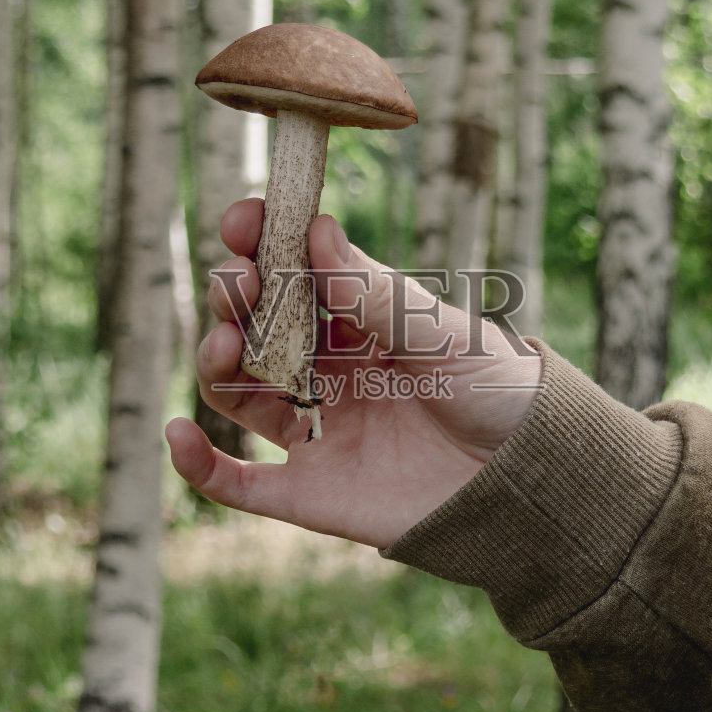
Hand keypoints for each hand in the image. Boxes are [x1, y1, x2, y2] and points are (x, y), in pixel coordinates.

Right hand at [166, 198, 542, 548]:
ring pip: (234, 391)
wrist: (532, 483)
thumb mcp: (443, 333)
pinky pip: (236, 482)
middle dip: (234, 297)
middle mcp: (325, 370)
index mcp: (356, 319)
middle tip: (240, 286)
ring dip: (214, 362)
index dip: (260, 242)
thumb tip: (316, 228)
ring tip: (224, 346)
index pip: (290, 271)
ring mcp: (311, 430)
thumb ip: (374, 293)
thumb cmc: (499, 392)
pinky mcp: (307, 492)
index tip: (243, 219)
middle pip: (252, 326)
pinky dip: (198, 463)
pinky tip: (179, 434)